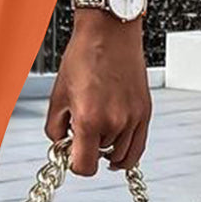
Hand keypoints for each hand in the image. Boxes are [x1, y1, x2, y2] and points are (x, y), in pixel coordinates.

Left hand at [44, 10, 151, 175]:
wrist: (109, 34)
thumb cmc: (83, 56)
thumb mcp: (58, 93)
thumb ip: (55, 126)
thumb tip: (61, 145)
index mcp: (89, 118)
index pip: (84, 167)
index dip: (74, 164)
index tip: (70, 154)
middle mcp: (115, 122)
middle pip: (101, 158)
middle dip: (89, 148)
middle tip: (81, 129)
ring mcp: (133, 119)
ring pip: (120, 155)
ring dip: (106, 148)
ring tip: (97, 126)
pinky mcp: (145, 113)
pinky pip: (138, 148)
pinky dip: (126, 153)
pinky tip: (115, 147)